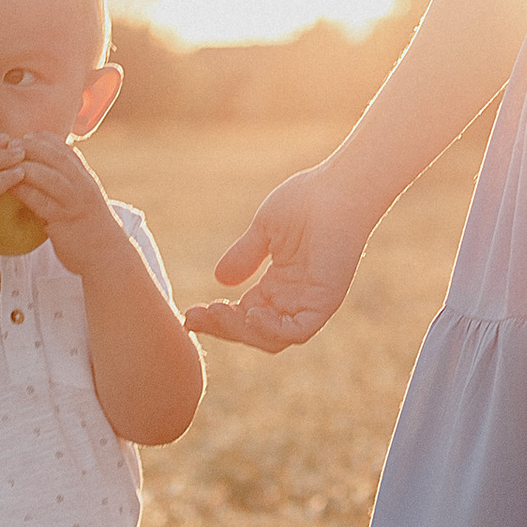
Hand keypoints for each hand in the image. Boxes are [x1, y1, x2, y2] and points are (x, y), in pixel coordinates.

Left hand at [7, 135, 131, 279]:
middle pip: (57, 157)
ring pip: (49, 176)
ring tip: (5, 162)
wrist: (107, 256)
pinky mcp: (65, 220)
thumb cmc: (90, 231)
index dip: (46, 140)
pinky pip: (40, 201)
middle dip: (33, 147)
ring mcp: (75, 202)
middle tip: (11, 144)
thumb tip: (44, 180)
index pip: (67, 150)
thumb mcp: (83, 203)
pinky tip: (8, 187)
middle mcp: (83, 186)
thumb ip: (68, 189)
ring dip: (26, 166)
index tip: (28, 135)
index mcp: (87, 180)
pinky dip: (23, 191)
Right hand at [184, 163, 375, 354]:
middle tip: (195, 317)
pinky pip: (298, 331)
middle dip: (222, 329)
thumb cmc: (306, 200)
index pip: (244, 315)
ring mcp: (310, 302)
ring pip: (272, 338)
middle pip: (254, 332)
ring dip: (241, 330)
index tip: (189, 313)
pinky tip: (251, 313)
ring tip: (217, 311)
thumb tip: (219, 279)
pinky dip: (272, 330)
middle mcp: (294, 298)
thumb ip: (244, 255)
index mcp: (279, 284)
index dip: (217, 319)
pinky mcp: (325, 301)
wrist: (337, 188)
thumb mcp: (264, 231)